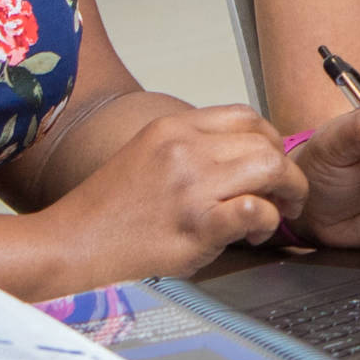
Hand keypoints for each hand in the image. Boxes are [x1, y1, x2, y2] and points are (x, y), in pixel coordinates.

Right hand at [41, 101, 298, 278]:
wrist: (72, 243)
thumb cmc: (110, 210)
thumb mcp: (148, 154)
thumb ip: (192, 148)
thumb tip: (241, 153)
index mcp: (173, 128)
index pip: (246, 116)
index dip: (270, 140)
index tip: (272, 163)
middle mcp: (184, 149)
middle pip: (266, 141)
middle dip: (286, 170)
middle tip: (285, 196)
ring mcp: (192, 186)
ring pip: (271, 168)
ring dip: (287, 193)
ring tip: (277, 213)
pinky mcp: (197, 225)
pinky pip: (256, 210)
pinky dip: (267, 222)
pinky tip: (253, 235)